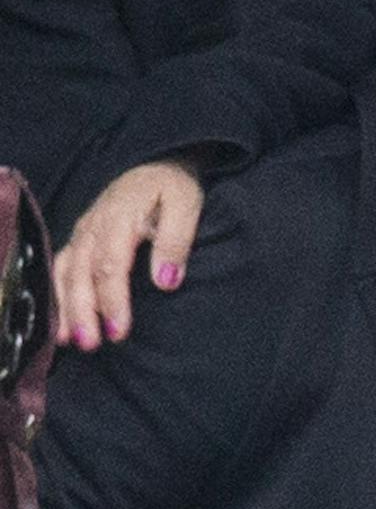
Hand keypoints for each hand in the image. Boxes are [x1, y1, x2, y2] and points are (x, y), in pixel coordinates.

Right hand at [53, 160, 202, 349]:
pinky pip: (60, 268)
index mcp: (118, 218)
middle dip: (83, 311)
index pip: (109, 266)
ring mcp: (82, 233)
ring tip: (70, 341)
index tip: (119, 330)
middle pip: (80, 274)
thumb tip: (165, 281)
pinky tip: (60, 323)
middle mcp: (92, 227)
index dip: (112, 300)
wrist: (156, 164)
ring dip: (66, 308)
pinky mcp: (79, 239)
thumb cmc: (173, 187)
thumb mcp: (185, 205)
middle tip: (91, 344)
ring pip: (65, 273)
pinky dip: (56, 295)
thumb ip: (175, 241)